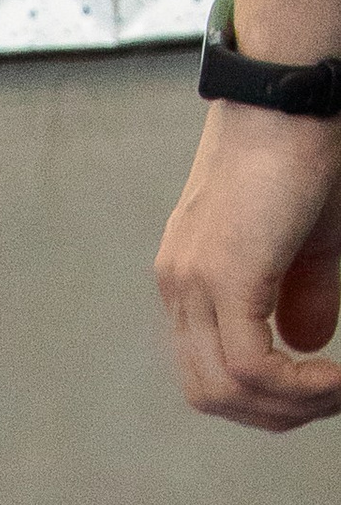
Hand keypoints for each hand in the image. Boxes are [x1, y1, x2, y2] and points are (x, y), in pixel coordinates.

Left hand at [156, 102, 340, 429]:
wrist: (291, 91)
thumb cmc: (304, 149)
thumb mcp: (309, 238)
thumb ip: (305, 296)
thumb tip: (309, 347)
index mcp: (190, 279)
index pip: (207, 370)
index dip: (261, 396)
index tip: (314, 391)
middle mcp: (180, 286)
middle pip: (209, 394)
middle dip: (275, 414)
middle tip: (330, 402)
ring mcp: (192, 283)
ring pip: (226, 390)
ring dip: (290, 405)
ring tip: (337, 391)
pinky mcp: (222, 276)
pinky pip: (248, 366)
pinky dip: (295, 385)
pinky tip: (333, 378)